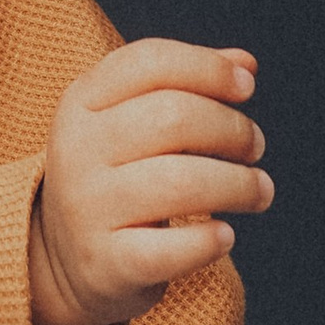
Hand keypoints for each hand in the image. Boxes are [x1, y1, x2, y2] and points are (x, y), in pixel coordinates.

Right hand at [29, 40, 270, 324]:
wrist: (65, 260)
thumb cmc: (116, 177)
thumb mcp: (131, 120)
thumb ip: (185, 84)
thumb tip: (246, 63)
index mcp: (81, 101)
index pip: (150, 61)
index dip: (208, 67)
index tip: (247, 86)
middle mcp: (77, 149)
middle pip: (173, 118)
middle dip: (232, 129)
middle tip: (255, 146)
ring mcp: (86, 208)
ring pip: (181, 184)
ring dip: (238, 185)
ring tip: (260, 190)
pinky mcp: (104, 263)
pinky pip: (171, 249)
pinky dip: (210, 241)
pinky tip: (225, 235)